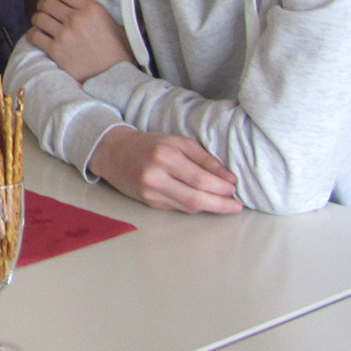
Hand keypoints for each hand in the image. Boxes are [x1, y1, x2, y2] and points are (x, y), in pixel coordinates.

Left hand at [27, 0, 134, 82]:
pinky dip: (32, 35)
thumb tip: (72, 1)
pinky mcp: (56, 51)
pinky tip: (37, 37)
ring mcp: (64, 35)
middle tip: (46, 11)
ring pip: (38, 17)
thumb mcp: (110, 22)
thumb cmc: (116, 50)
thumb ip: (91, 9)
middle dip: (43, 5)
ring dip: (38, 20)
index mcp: (91, 8)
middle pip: (46, 2)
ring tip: (42, 24)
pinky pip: (34, 36)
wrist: (115, 77)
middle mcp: (76, 18)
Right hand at [88, 126, 242, 213]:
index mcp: (165, 156)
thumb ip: (204, 158)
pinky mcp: (148, 202)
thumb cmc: (149, 144)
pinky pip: (178, 208)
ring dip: (210, 208)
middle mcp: (156, 176)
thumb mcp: (177, 142)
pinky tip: (203, 202)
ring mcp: (150, 192)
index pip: (201, 179)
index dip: (222, 187)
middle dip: (221, 204)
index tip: (235, 188)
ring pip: (188, 206)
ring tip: (225, 205)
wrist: (114, 153)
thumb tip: (229, 178)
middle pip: (196, 198)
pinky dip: (193, 206)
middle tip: (237, 206)